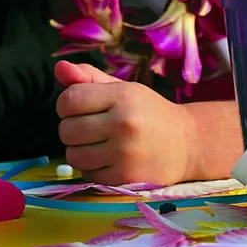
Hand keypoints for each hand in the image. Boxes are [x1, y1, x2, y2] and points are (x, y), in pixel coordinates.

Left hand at [54, 62, 195, 184]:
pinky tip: (109, 159)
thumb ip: (88, 77)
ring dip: (80, 151)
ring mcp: (125, 153)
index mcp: (122, 96)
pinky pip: (87, 174)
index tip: (80, 107)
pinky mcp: (126, 178)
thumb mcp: (122, 88)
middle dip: (72, 128)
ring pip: (73, 155)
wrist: (187, 144)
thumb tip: (59, 68)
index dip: (67, 104)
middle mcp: (124, 124)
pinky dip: (92, 168)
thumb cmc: (148, 112)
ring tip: (98, 144)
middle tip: (92, 127)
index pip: (69, 100)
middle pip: (66, 130)